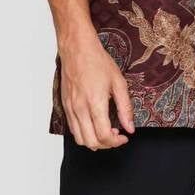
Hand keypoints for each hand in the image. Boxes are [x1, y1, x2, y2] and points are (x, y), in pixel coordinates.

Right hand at [60, 34, 135, 148]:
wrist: (77, 49)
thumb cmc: (97, 61)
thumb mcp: (119, 83)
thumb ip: (125, 108)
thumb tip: (130, 127)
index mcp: (95, 103)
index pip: (104, 135)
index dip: (116, 142)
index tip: (124, 137)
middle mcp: (80, 108)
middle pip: (91, 142)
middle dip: (106, 144)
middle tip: (116, 136)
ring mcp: (70, 108)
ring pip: (79, 138)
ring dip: (94, 141)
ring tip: (105, 131)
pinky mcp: (65, 106)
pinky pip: (72, 128)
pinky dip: (84, 133)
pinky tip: (94, 124)